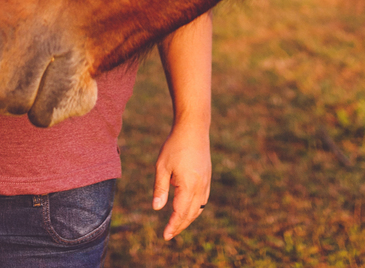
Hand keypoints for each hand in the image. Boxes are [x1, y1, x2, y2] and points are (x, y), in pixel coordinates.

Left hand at [152, 120, 211, 239]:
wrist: (193, 128)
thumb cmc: (175, 145)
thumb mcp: (162, 166)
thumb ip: (160, 189)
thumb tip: (157, 208)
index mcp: (188, 185)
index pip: (180, 212)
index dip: (173, 225)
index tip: (165, 236)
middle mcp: (200, 186)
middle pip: (191, 214)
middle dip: (180, 225)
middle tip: (169, 234)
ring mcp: (206, 181)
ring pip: (199, 208)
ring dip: (189, 218)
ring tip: (177, 225)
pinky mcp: (207, 177)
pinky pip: (203, 199)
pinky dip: (196, 208)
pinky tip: (188, 209)